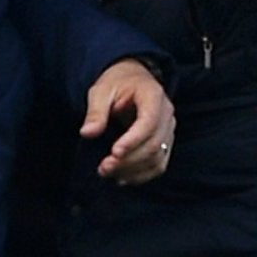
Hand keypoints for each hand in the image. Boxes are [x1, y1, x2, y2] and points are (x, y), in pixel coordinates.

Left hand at [83, 56, 174, 182]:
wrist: (132, 79)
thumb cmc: (117, 82)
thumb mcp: (101, 90)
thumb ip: (96, 111)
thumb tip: (87, 133)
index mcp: (153, 96)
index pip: (148, 123)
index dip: (133, 140)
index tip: (114, 153)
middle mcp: (166, 114)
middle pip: (154, 144)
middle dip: (128, 160)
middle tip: (103, 168)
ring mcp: (168, 129)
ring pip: (158, 158)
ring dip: (133, 170)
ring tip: (107, 173)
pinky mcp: (164, 141)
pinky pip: (159, 164)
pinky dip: (142, 174)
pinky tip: (121, 178)